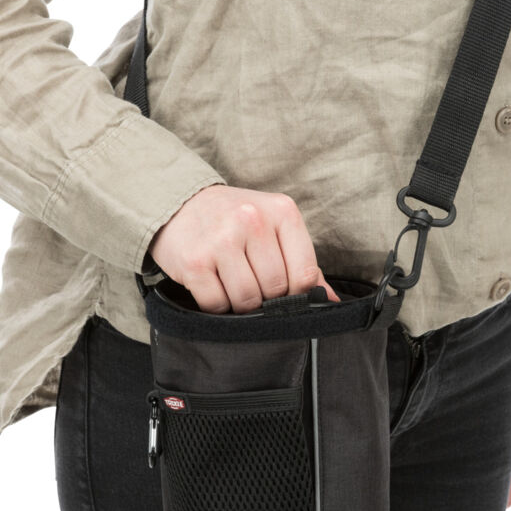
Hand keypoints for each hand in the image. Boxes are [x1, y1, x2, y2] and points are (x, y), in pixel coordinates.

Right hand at [146, 184, 341, 313]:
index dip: (297, 293)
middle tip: (251, 285)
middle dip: (266, 299)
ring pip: (248, 300)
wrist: (179, 204)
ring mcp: (221, 239)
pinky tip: (212, 287)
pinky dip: (216, 306)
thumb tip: (331, 301)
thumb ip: (303, 263)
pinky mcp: (195, 261)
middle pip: (276, 289)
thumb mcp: (274, 228)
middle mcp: (252, 220)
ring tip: (231, 286)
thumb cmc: (234, 221)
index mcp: (282, 211)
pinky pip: (216, 304)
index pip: (305, 273)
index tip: (283, 291)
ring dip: (240, 305)